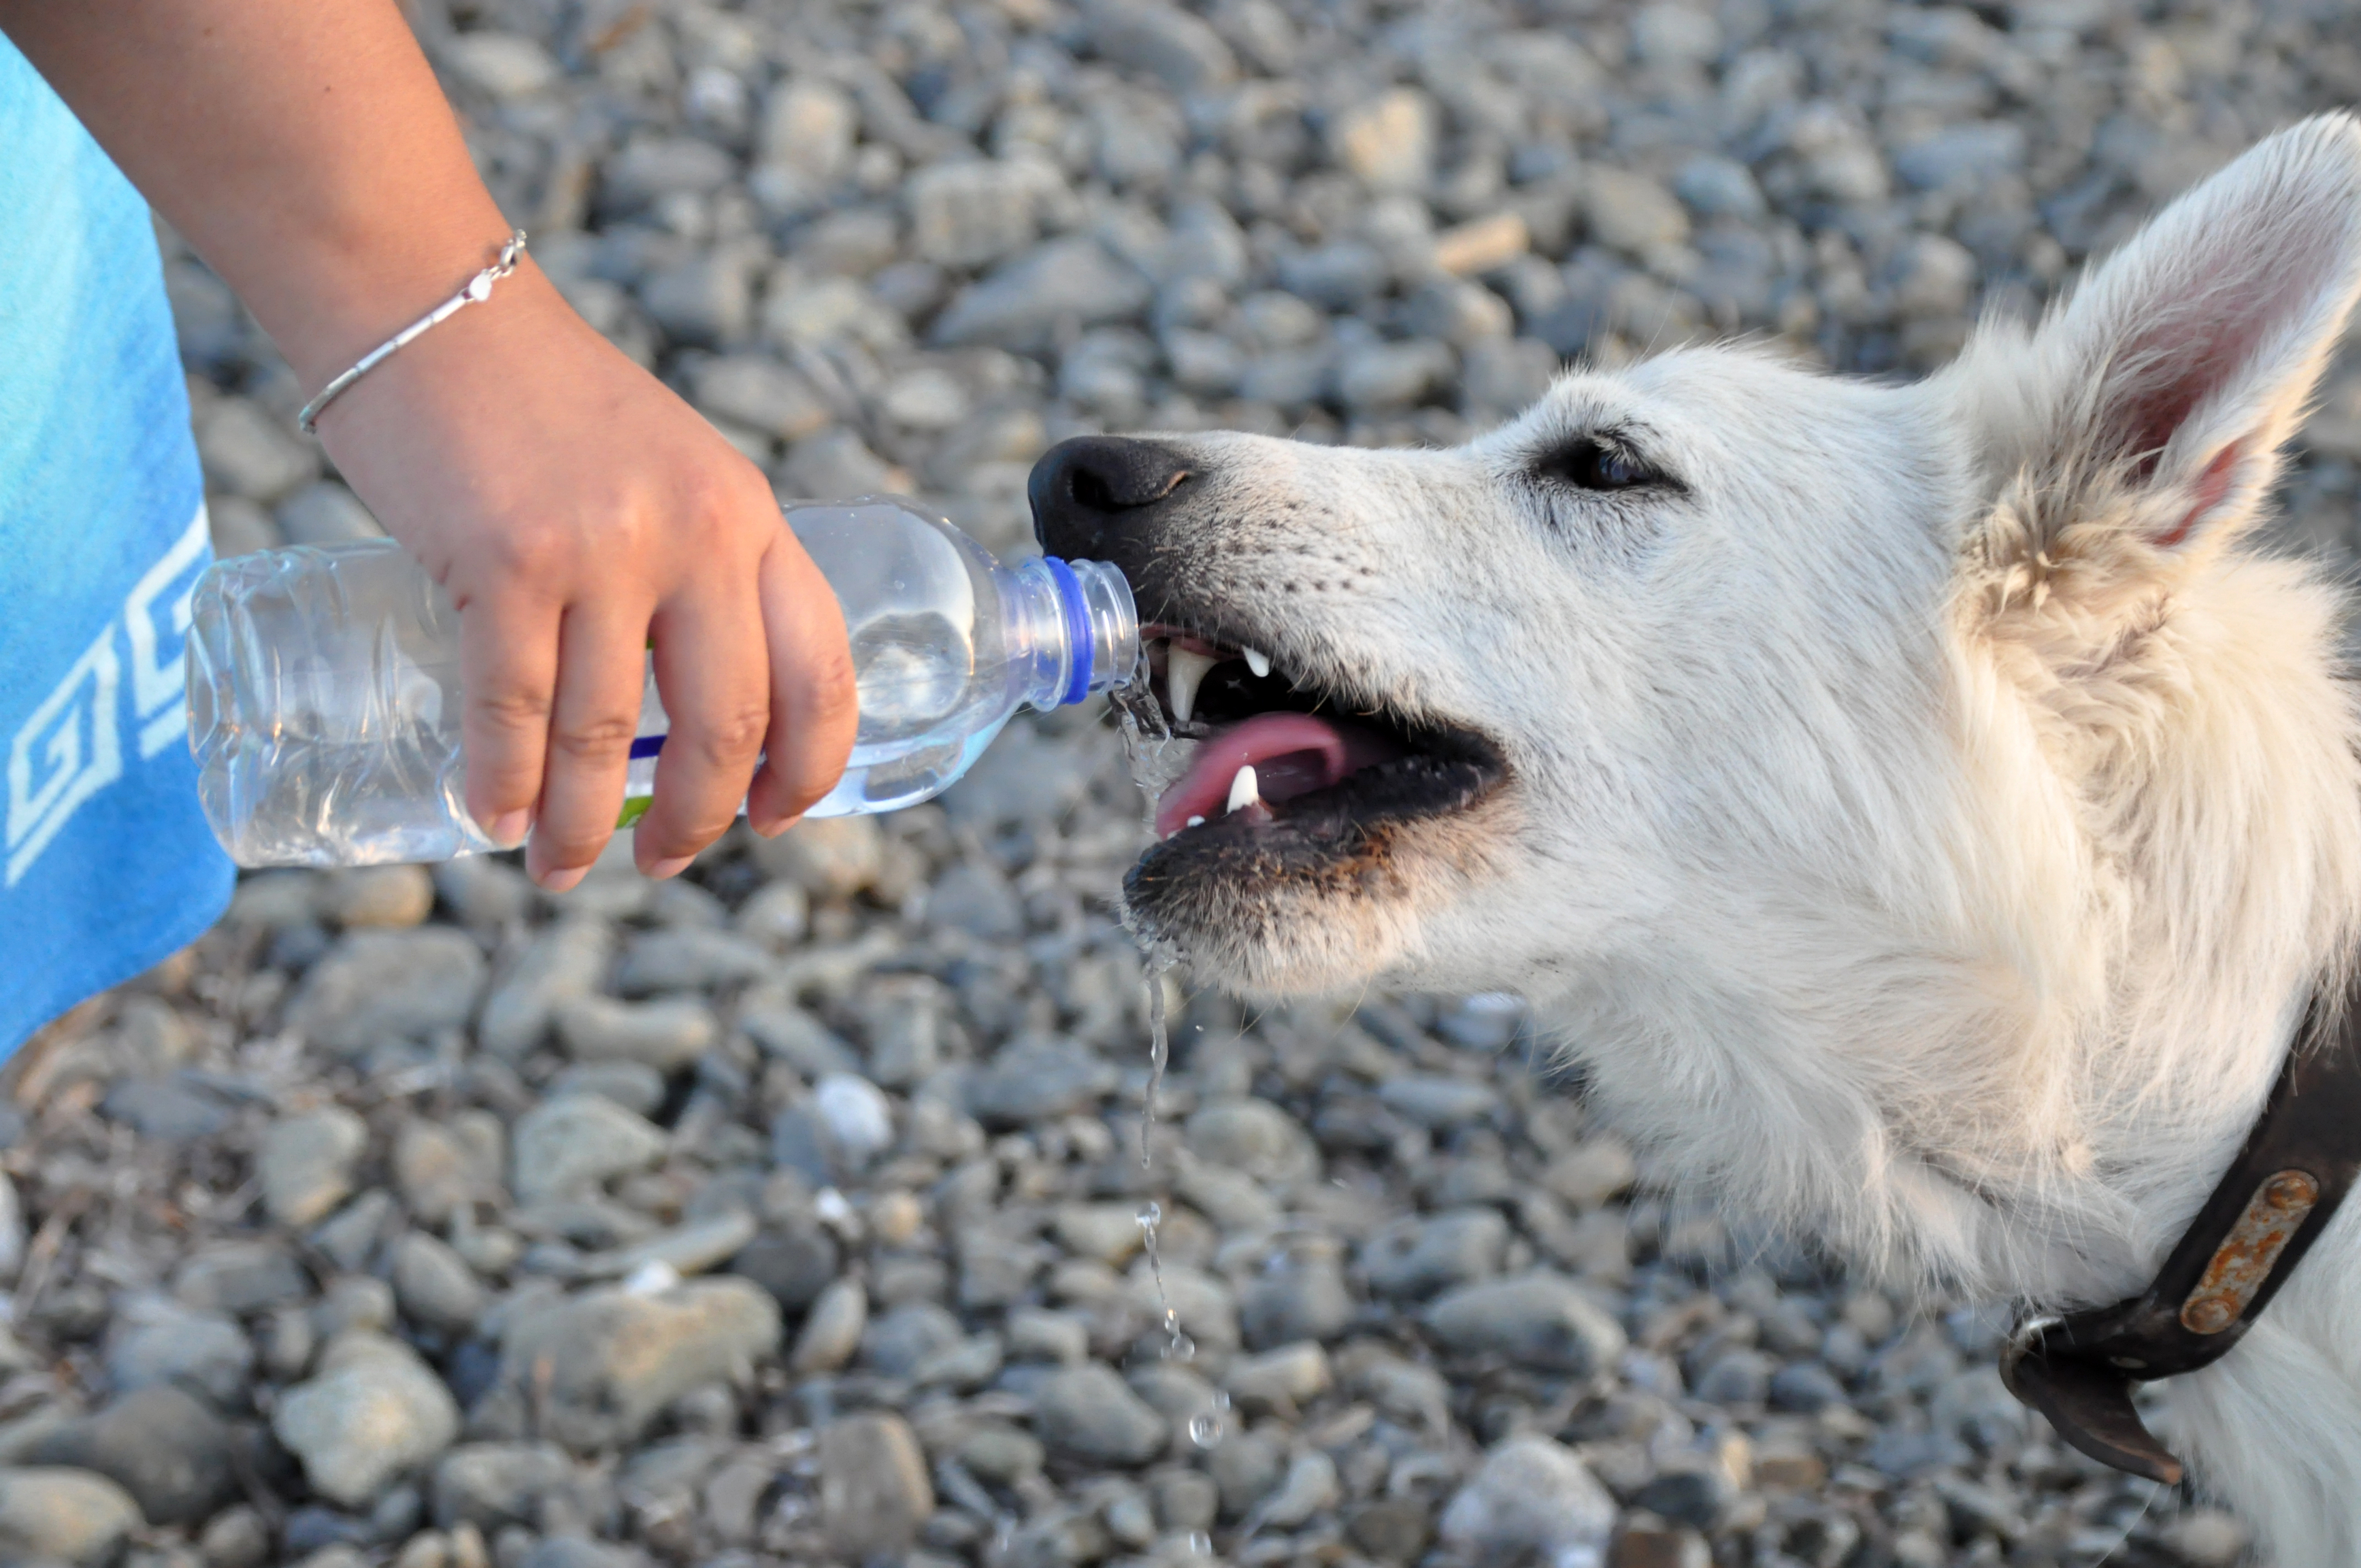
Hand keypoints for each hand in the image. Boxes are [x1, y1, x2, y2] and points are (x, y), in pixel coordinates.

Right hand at [312, 262, 857, 889]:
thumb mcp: (668, 472)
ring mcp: (604, 549)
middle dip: (699, 820)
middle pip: (726, 726)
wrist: (428, 301)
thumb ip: (694, 569)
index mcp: (752, 517)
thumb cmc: (542, 401)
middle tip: (662, 865)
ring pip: (611, 736)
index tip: (775, 820)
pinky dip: (505, 784)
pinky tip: (494, 820)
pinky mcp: (504, 561)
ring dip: (586, 827)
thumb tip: (681, 711)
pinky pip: (515, 711)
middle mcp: (698, 535)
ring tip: (559, 868)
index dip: (809, 768)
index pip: (821, 671)